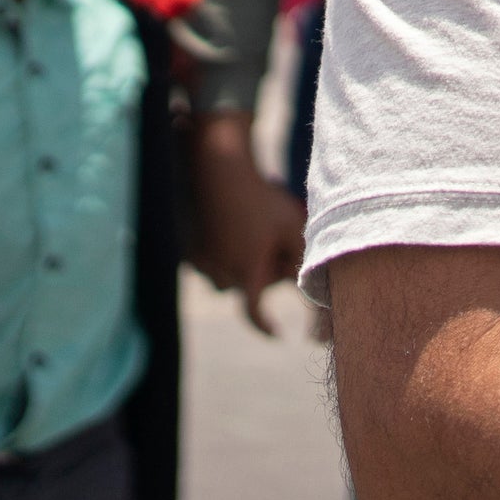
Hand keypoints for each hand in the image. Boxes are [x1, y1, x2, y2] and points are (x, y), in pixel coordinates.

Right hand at [191, 112, 305, 333]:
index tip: (279, 334)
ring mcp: (199, 260)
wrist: (216, 165)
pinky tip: (229, 222)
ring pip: (226, 273)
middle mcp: (219, 271)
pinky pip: (209, 259)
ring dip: (240, 260)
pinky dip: (221, 248)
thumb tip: (312, 288)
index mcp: (246, 270)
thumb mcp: (290, 227)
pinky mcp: (187, 248)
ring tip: (248, 226)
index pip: (253, 311)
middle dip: (261, 270)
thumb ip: (300, 261)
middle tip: (270, 238)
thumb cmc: (260, 197)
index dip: (265, 325)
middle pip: (246, 284)